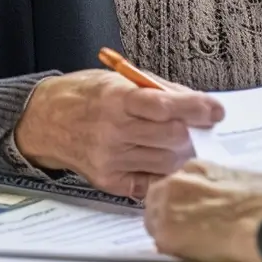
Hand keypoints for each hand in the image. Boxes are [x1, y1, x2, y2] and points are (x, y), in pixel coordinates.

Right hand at [13, 70, 223, 197]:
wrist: (45, 120)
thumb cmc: (87, 95)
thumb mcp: (121, 79)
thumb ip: (160, 91)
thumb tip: (197, 103)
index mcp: (117, 99)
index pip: (165, 106)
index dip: (196, 108)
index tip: (216, 110)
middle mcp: (112, 131)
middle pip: (171, 136)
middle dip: (195, 131)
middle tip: (203, 126)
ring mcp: (110, 158)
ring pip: (166, 160)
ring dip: (183, 151)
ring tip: (184, 141)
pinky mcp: (108, 180)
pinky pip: (150, 182)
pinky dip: (164, 170)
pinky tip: (164, 158)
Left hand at [145, 160, 261, 261]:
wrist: (261, 226)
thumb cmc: (260, 201)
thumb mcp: (242, 176)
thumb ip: (220, 179)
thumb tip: (221, 188)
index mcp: (193, 168)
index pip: (177, 180)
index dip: (185, 195)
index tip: (195, 206)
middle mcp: (173, 186)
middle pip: (158, 198)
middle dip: (169, 209)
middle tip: (188, 224)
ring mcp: (165, 213)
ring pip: (155, 220)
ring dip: (167, 227)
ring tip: (189, 239)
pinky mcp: (165, 240)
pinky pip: (160, 242)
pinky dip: (171, 246)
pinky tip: (188, 251)